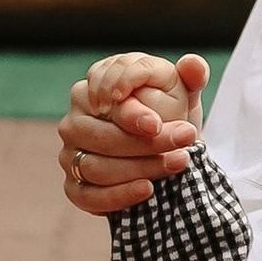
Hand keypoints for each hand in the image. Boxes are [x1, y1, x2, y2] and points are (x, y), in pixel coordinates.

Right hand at [58, 51, 208, 215]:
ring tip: (176, 164)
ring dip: (140, 169)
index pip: (106, 101)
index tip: (157, 124)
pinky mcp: (73, 187)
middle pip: (102, 137)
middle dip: (145, 145)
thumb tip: (192, 63)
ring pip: (97, 167)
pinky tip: (147, 190)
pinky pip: (88, 196)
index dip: (132, 114)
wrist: (167, 153)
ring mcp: (69, 155)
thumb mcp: (184, 95)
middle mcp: (73, 121)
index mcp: (93, 89)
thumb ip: (191, 76)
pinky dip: (119, 196)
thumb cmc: (170, 117)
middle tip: (182, 145)